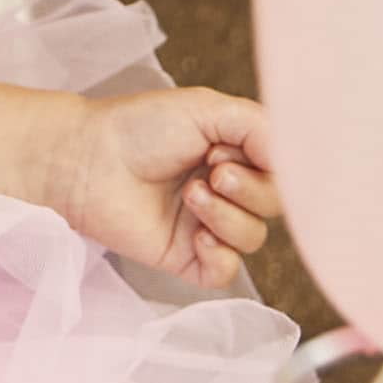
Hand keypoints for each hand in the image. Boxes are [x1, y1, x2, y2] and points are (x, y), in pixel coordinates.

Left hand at [49, 87, 281, 285]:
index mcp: (238, 155)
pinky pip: (225, 273)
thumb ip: (261, 128)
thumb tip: (297, 159)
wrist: (86, 157)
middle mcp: (228, 191)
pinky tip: (195, 233)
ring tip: (190, 193)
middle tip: (209, 169)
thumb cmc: (138, 126)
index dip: (271, 166)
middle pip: (276, 208)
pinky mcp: (185, 257)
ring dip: (226, 216)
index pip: (286, 174)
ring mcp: (207, 225)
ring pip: (253, 239)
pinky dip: (219, 254)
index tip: (233, 149)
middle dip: (249, 189)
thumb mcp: (208, 109)